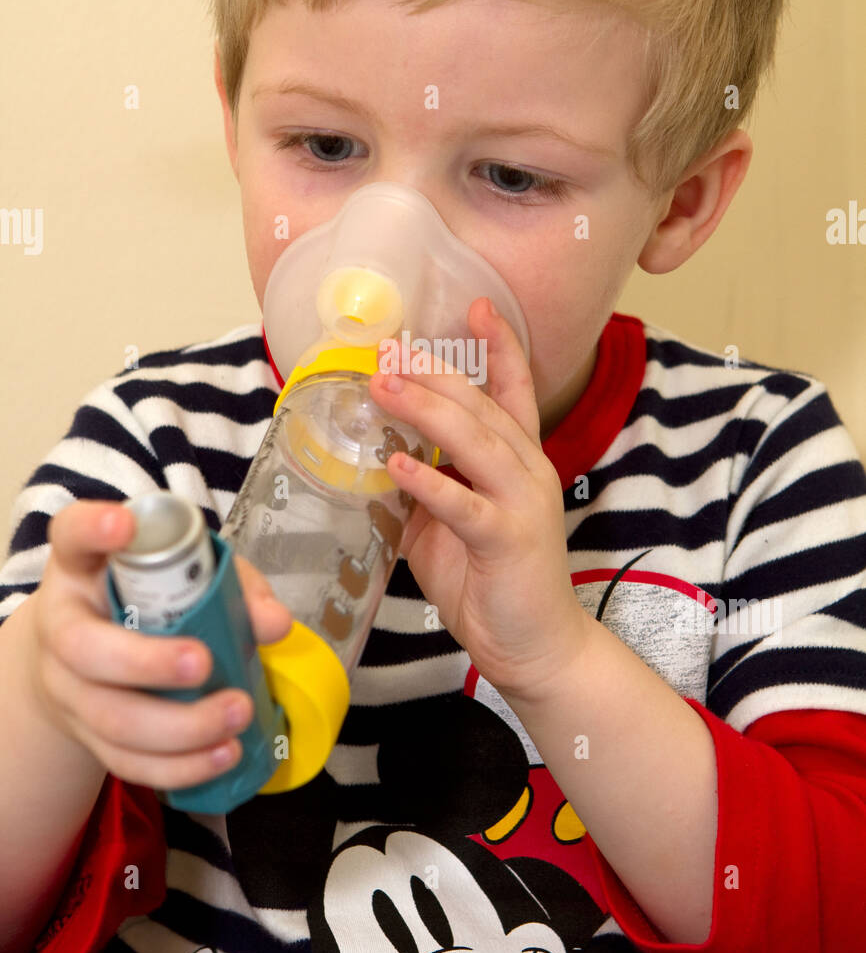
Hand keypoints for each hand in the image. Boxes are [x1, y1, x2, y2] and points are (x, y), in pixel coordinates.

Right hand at [27, 500, 293, 789]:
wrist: (92, 665)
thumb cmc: (151, 606)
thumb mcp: (189, 579)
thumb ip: (232, 588)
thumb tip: (274, 623)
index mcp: (83, 568)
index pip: (72, 536)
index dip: (93, 528)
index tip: (124, 525)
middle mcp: (63, 624)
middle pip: (82, 647)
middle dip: (146, 661)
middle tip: (203, 663)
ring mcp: (68, 687)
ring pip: (108, 716)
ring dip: (178, 726)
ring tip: (237, 715)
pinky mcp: (88, 737)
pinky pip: (125, 761)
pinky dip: (178, 766)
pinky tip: (223, 754)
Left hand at [368, 297, 583, 702]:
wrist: (535, 647)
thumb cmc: (492, 583)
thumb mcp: (447, 526)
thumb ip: (422, 490)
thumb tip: (377, 461)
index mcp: (518, 462)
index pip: (513, 391)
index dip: (499, 347)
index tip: (477, 305)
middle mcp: (528, 472)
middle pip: (481, 406)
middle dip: (434, 372)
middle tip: (390, 347)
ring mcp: (522, 503)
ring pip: (475, 441)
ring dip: (427, 409)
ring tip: (384, 385)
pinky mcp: (508, 540)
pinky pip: (463, 504)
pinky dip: (428, 482)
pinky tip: (396, 463)